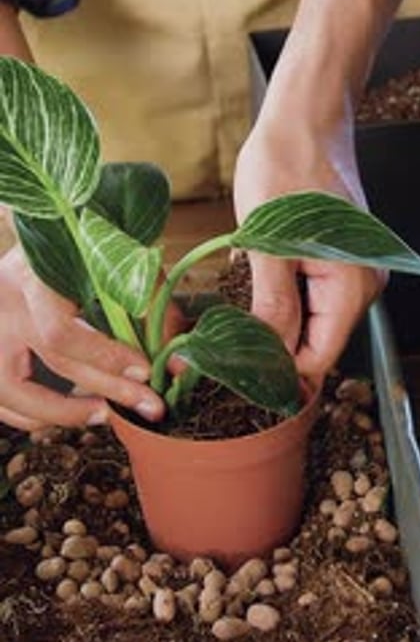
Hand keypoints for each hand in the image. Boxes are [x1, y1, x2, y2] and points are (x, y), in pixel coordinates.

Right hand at [0, 245, 179, 430]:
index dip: (105, 357)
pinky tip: (74, 412)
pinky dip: (34, 416)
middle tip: (149, 405)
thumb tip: (179, 365)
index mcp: (29, 274)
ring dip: (64, 414)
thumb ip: (149, 306)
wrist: (45, 225)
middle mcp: (2, 303)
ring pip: (13, 393)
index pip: (59, 332)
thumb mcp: (115, 260)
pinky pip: (1, 400)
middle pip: (52, 361)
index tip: (146, 370)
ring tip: (109, 414)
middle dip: (107, 388)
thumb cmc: (81, 240)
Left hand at [234, 114, 382, 380]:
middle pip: (313, 342)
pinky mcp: (336, 258)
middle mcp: (362, 285)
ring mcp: (352, 271)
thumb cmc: (287, 165)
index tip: (229, 370)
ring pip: (307, 319)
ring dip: (270, 315)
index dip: (275, 372)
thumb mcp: (267, 242)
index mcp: (352, 287)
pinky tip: (252, 274)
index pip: (316, 359)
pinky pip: (307, 293)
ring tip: (233, 299)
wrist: (305, 117)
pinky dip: (278, 292)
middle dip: (269, 344)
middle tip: (218, 339)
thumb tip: (264, 357)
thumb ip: (271, 305)